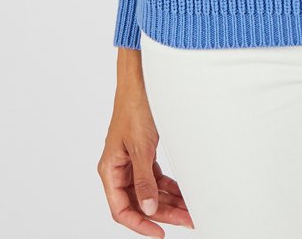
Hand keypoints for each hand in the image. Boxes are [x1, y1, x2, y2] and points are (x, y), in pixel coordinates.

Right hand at [98, 75, 193, 234]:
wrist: (143, 78)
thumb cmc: (135, 106)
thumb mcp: (141, 147)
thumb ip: (144, 181)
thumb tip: (149, 209)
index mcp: (110, 169)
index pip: (121, 209)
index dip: (140, 223)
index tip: (160, 232)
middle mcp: (119, 167)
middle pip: (139, 201)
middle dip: (163, 213)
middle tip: (188, 220)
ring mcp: (131, 160)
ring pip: (149, 190)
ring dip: (169, 200)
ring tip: (191, 209)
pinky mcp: (144, 152)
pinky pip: (156, 177)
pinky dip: (169, 185)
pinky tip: (184, 192)